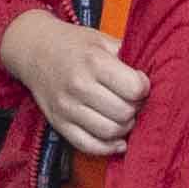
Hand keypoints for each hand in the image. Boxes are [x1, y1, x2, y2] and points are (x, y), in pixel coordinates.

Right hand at [0, 10, 147, 155]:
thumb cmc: (75, 44)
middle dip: (135, 108)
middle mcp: (79, 86)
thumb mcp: (102, 39)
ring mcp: (66, 108)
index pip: (134, 88)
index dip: (143, 88)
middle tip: (131, 100)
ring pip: (110, 132)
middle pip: (124, 113)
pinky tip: (117, 140)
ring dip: (124, 127)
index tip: (139, 83)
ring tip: (123, 115)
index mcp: (93, 61)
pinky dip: (107, 147)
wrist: (34, 49)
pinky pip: (88, 146)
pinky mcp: (58, 124)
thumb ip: (127, 56)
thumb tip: (153, 77)